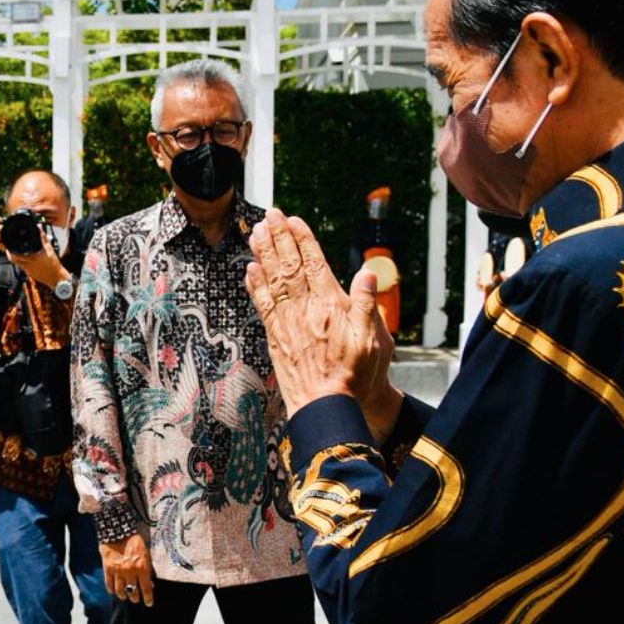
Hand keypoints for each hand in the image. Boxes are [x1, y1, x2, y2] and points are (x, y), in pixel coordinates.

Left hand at [7, 224, 67, 289]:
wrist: (56, 278)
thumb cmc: (54, 264)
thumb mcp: (49, 249)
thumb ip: (43, 237)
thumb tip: (39, 227)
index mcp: (32, 258)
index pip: (15, 255)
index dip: (9, 250)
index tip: (7, 245)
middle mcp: (28, 265)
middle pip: (13, 260)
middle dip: (9, 254)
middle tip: (8, 248)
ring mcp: (28, 271)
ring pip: (17, 264)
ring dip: (15, 258)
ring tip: (15, 252)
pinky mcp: (29, 274)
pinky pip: (22, 268)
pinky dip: (21, 263)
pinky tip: (24, 259)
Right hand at [100, 533, 153, 606]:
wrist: (118, 530)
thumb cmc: (135, 541)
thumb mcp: (146, 554)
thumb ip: (148, 569)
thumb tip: (151, 583)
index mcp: (141, 567)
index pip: (146, 588)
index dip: (148, 598)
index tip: (148, 603)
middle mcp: (130, 571)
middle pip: (132, 592)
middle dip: (135, 598)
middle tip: (136, 599)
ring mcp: (118, 571)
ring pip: (120, 591)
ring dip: (124, 596)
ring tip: (125, 597)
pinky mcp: (108, 568)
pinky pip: (109, 584)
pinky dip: (111, 589)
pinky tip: (114, 591)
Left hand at [246, 209, 399, 438]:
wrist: (328, 407)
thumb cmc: (356, 376)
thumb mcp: (374, 339)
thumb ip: (366, 304)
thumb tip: (368, 273)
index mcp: (330, 306)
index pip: (314, 263)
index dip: (302, 240)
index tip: (293, 220)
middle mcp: (305, 310)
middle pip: (289, 265)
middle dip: (279, 238)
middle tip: (270, 215)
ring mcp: (287, 322)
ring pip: (271, 280)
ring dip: (263, 254)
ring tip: (256, 232)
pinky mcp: (275, 337)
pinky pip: (261, 305)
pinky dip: (254, 285)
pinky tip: (249, 270)